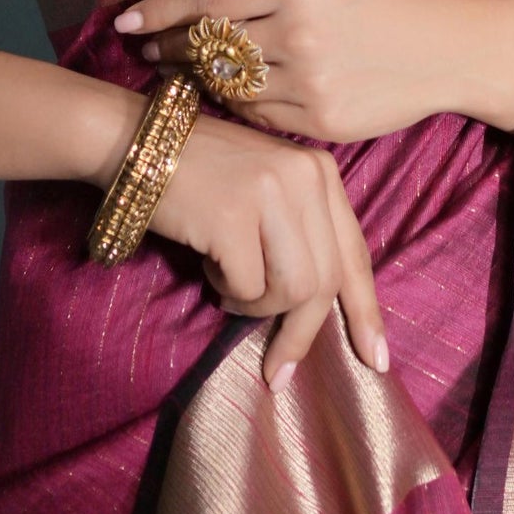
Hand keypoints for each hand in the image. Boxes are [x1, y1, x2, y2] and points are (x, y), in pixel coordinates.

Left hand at [113, 0, 513, 141]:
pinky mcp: (320, 121)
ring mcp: (310, 82)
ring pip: (228, 85)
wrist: (448, 50)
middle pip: (210, 45)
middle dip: (171, 47)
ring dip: (197, 79)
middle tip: (148, 49)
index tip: (128, 21)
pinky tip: (229, 93)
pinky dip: (237, 104)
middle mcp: (300, 32)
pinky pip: (258, 115)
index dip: (161, 12)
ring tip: (179, 72)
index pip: (209, 1)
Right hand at [146, 107, 388, 389]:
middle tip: (278, 372)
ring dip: (256, 307)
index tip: (375, 359)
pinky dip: (225, 291)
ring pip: (292, 290)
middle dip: (301, 334)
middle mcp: (305, 177)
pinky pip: (245, 287)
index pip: (355, 252)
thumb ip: (302, 233)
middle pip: (326, 281)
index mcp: (321, 171)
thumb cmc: (202, 175)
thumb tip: (322, 308)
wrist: (138, 142)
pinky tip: (207, 265)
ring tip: (228, 287)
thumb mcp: (270, 188)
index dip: (366, 311)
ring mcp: (270, 194)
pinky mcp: (232, 217)